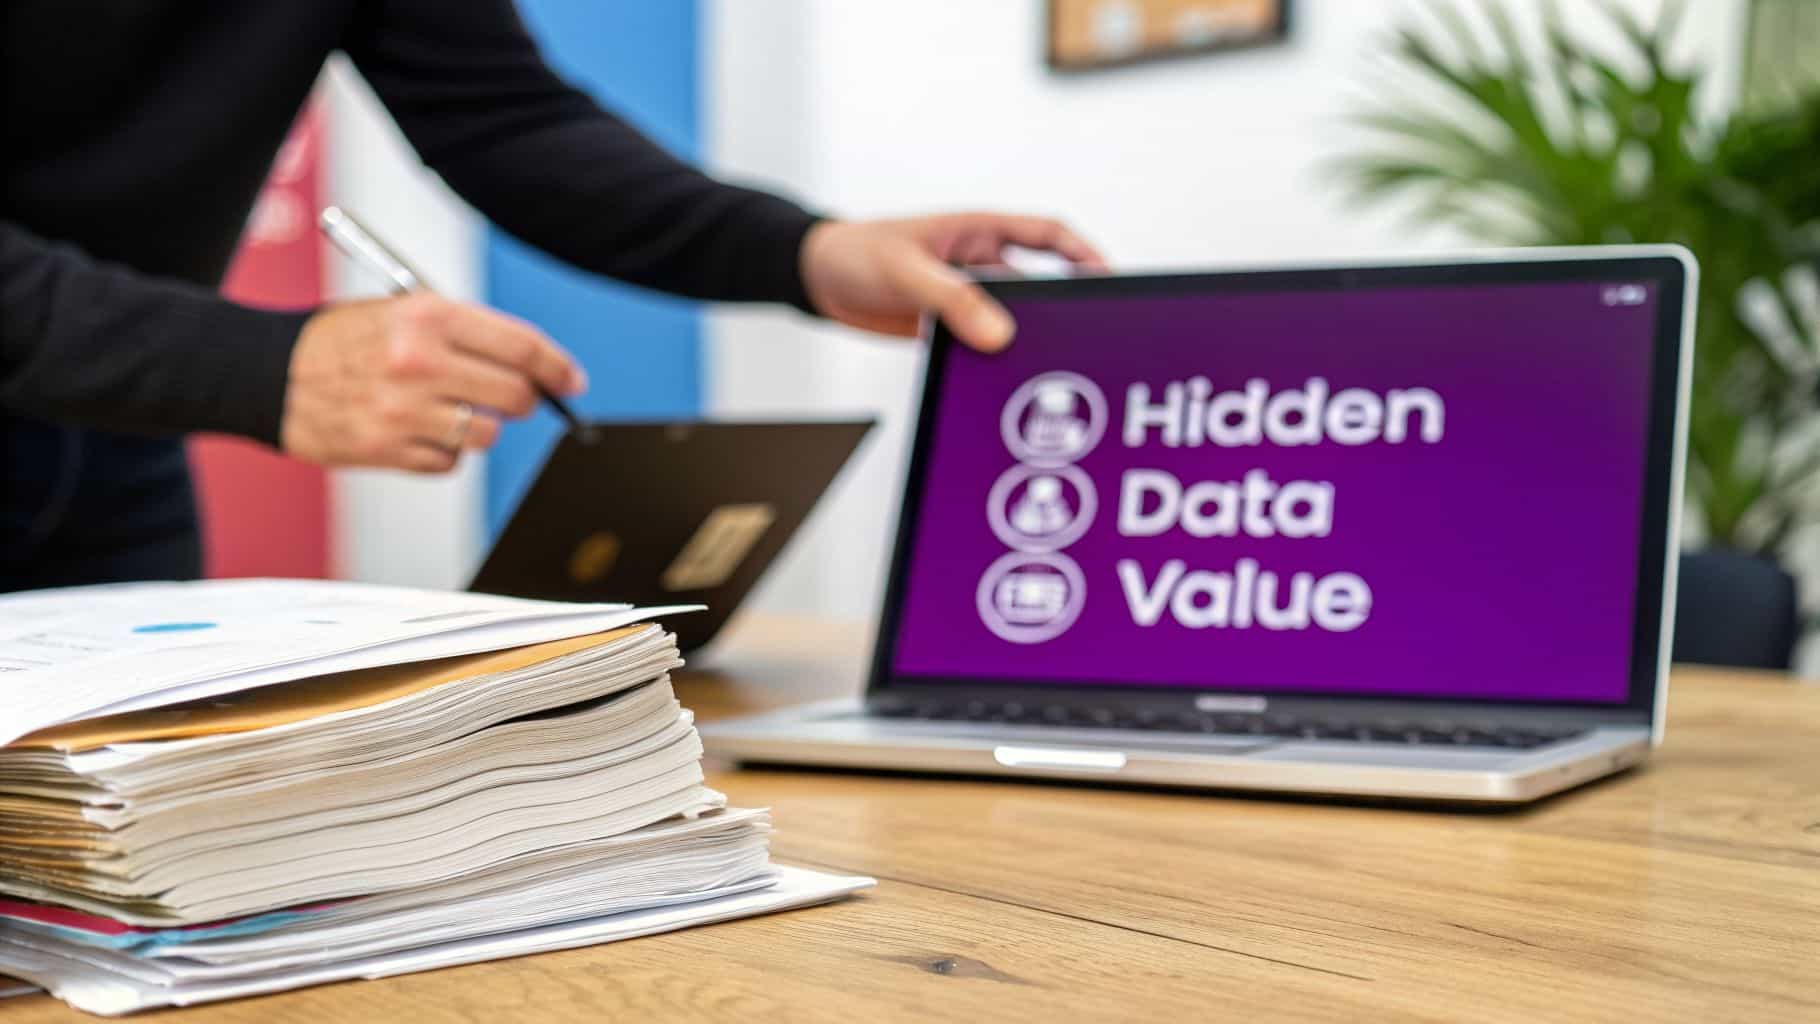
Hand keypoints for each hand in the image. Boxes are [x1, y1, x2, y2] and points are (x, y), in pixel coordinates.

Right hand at [281, 294, 585, 472]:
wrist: (266, 372)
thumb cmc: (340, 339)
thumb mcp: (402, 309)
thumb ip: (465, 331)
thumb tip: (534, 363)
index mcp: (428, 316)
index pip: (522, 346)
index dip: (558, 368)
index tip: (572, 381)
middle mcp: (418, 362)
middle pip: (515, 396)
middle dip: (524, 400)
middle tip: (513, 397)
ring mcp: (403, 410)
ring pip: (485, 434)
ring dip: (478, 427)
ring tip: (445, 409)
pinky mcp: (386, 449)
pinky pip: (449, 463)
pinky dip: (444, 452)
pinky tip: (416, 431)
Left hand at [799, 213, 1106, 351]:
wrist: (813, 279)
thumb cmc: (854, 253)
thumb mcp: (906, 271)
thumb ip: (952, 300)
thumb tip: (999, 335)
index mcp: (977, 230)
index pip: (1046, 234)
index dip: (1082, 254)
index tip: (1109, 278)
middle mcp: (977, 263)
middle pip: (1036, 285)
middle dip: (1059, 309)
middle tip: (1080, 338)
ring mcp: (963, 297)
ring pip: (1008, 320)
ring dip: (1020, 341)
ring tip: (1039, 368)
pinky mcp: (945, 327)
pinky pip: (979, 344)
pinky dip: (989, 361)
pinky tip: (995, 380)